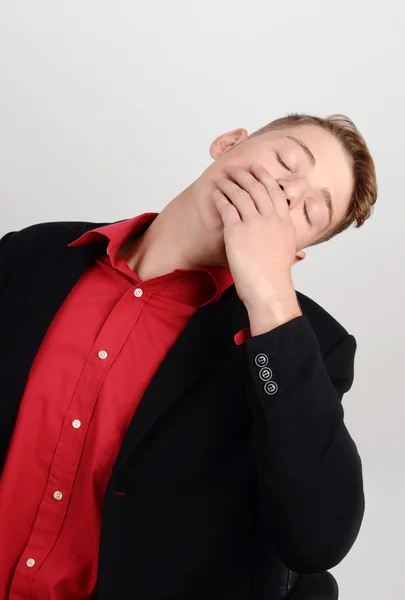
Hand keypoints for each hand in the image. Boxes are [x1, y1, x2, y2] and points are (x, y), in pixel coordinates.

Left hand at [213, 163, 304, 308]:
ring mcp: (253, 223)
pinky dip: (220, 198)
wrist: (268, 287)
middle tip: (235, 168)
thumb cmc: (276, 277)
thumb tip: (299, 256)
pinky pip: (227, 207)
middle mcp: (270, 218)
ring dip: (230, 183)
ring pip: (240, 194)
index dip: (264, 177)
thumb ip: (291, 248)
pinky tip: (216, 194)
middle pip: (256, 188)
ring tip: (222, 178)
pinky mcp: (236, 231)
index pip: (275, 191)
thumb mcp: (288, 256)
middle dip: (244, 175)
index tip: (256, 168)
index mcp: (284, 222)